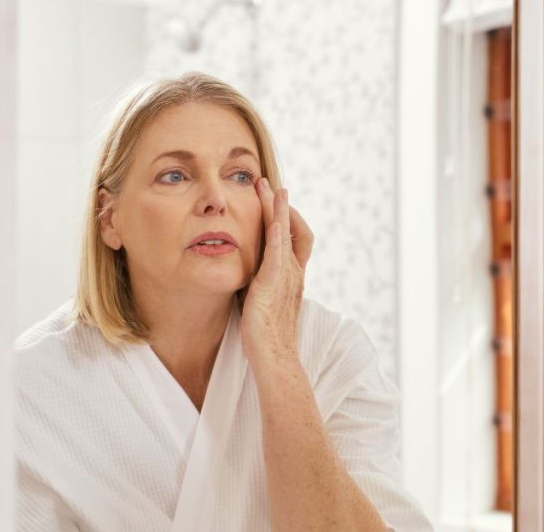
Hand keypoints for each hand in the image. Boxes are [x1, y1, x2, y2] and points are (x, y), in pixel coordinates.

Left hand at [241, 178, 313, 364]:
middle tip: (269, 183)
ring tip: (268, 187)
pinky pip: (278, 252)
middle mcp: (294, 273)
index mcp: (292, 278)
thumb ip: (260, 289)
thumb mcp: (264, 306)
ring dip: (277, 208)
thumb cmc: (267, 339)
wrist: (276, 359)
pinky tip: (273, 216)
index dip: (287, 219)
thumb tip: (247, 281)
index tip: (274, 203)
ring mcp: (286, 277)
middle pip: (293, 229)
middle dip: (280, 205)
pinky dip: (278, 232)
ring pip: (285, 234)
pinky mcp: (273, 284)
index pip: (296, 240)